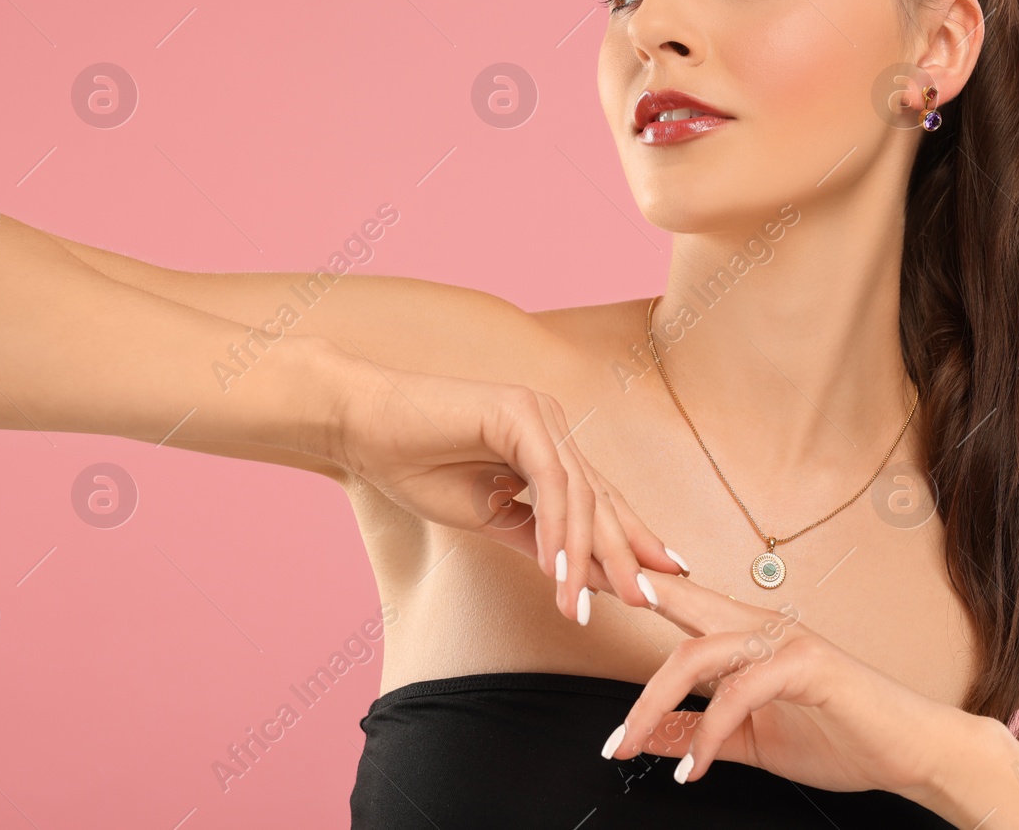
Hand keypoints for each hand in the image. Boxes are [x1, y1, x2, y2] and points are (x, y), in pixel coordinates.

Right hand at [327, 358, 685, 622]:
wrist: (358, 427)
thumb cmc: (413, 465)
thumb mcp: (485, 515)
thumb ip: (533, 537)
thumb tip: (577, 573)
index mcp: (548, 447)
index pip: (600, 500)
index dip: (632, 540)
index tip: (660, 580)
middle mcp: (553, 427)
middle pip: (601, 498)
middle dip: (627, 554)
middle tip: (649, 601)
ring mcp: (539, 415)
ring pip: (579, 494)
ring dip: (584, 555)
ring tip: (583, 605)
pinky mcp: (518, 413)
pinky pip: (549, 479)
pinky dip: (555, 526)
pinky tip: (557, 567)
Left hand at [601, 569, 986, 799]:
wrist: (910, 750)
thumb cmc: (840, 735)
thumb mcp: (750, 740)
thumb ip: (697, 733)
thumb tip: (642, 737)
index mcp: (746, 634)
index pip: (678, 601)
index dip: (631, 585)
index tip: (583, 576)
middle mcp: (762, 625)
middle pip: (676, 606)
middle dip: (624, 596)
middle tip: (575, 597)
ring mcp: (786, 641)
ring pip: (697, 654)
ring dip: (652, 703)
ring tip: (625, 746)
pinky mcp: (808, 667)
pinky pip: (740, 694)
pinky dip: (707, 735)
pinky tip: (692, 770)